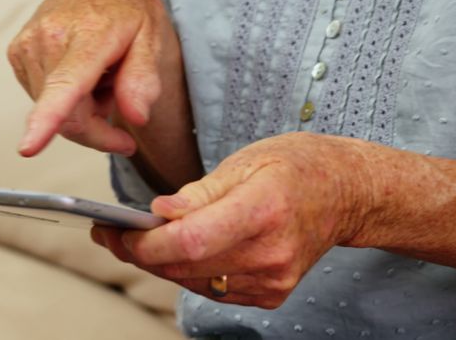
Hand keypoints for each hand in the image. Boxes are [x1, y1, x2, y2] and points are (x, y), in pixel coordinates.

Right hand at [7, 0, 177, 156]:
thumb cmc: (130, 9)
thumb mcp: (154, 38)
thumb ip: (144, 79)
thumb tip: (134, 117)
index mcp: (88, 34)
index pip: (66, 84)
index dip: (47, 119)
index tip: (28, 147)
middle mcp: (49, 36)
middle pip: (68, 117)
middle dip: (97, 127)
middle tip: (125, 106)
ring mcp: (27, 44)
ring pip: (54, 111)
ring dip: (81, 108)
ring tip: (100, 75)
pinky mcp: (16, 51)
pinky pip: (41, 97)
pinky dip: (63, 97)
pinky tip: (80, 72)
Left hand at [91, 132, 373, 308]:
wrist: (346, 193)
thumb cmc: (296, 167)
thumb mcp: (246, 160)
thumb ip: (199, 192)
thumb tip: (159, 212)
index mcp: (263, 211)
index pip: (190, 242)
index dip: (146, 242)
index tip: (116, 229)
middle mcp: (269, 253)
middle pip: (185, 266)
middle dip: (139, 251)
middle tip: (110, 232)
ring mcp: (272, 280)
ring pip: (192, 282)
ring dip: (158, 263)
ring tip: (135, 238)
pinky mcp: (270, 294)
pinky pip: (211, 289)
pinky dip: (186, 271)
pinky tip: (174, 250)